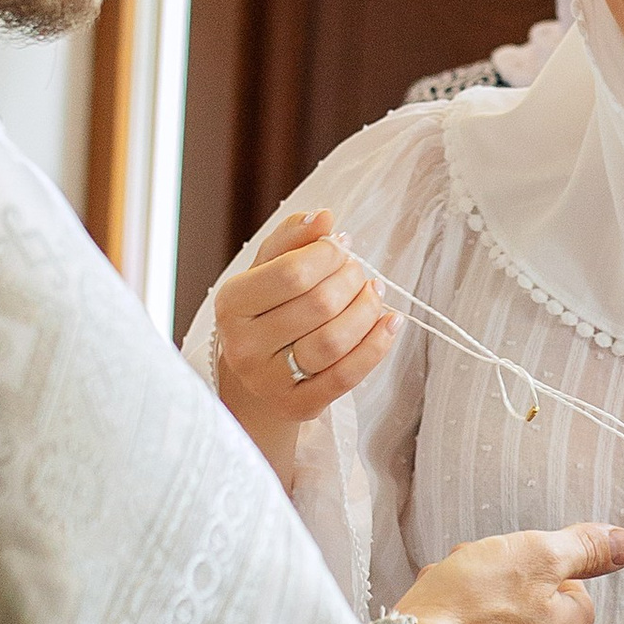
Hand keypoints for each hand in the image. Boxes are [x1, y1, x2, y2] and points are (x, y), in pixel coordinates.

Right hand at [214, 209, 392, 480]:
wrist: (258, 376)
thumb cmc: (268, 312)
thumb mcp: (269, 269)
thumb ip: (293, 238)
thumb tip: (324, 217)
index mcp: (231, 303)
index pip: (292, 273)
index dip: (329, 254)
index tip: (342, 246)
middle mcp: (243, 345)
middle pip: (319, 305)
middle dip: (351, 280)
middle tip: (359, 272)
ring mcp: (269, 381)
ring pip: (335, 340)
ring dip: (367, 309)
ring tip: (373, 293)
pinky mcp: (298, 406)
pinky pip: (347, 375)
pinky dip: (377, 344)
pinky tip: (391, 321)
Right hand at [397, 523, 623, 623]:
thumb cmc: (472, 608)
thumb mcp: (537, 556)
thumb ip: (583, 548)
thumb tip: (622, 544)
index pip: (571, 587)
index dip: (541, 563)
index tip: (519, 556)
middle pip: (528, 598)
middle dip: (498, 576)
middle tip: (479, 569)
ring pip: (492, 614)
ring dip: (470, 593)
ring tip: (449, 587)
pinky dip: (452, 617)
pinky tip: (435, 609)